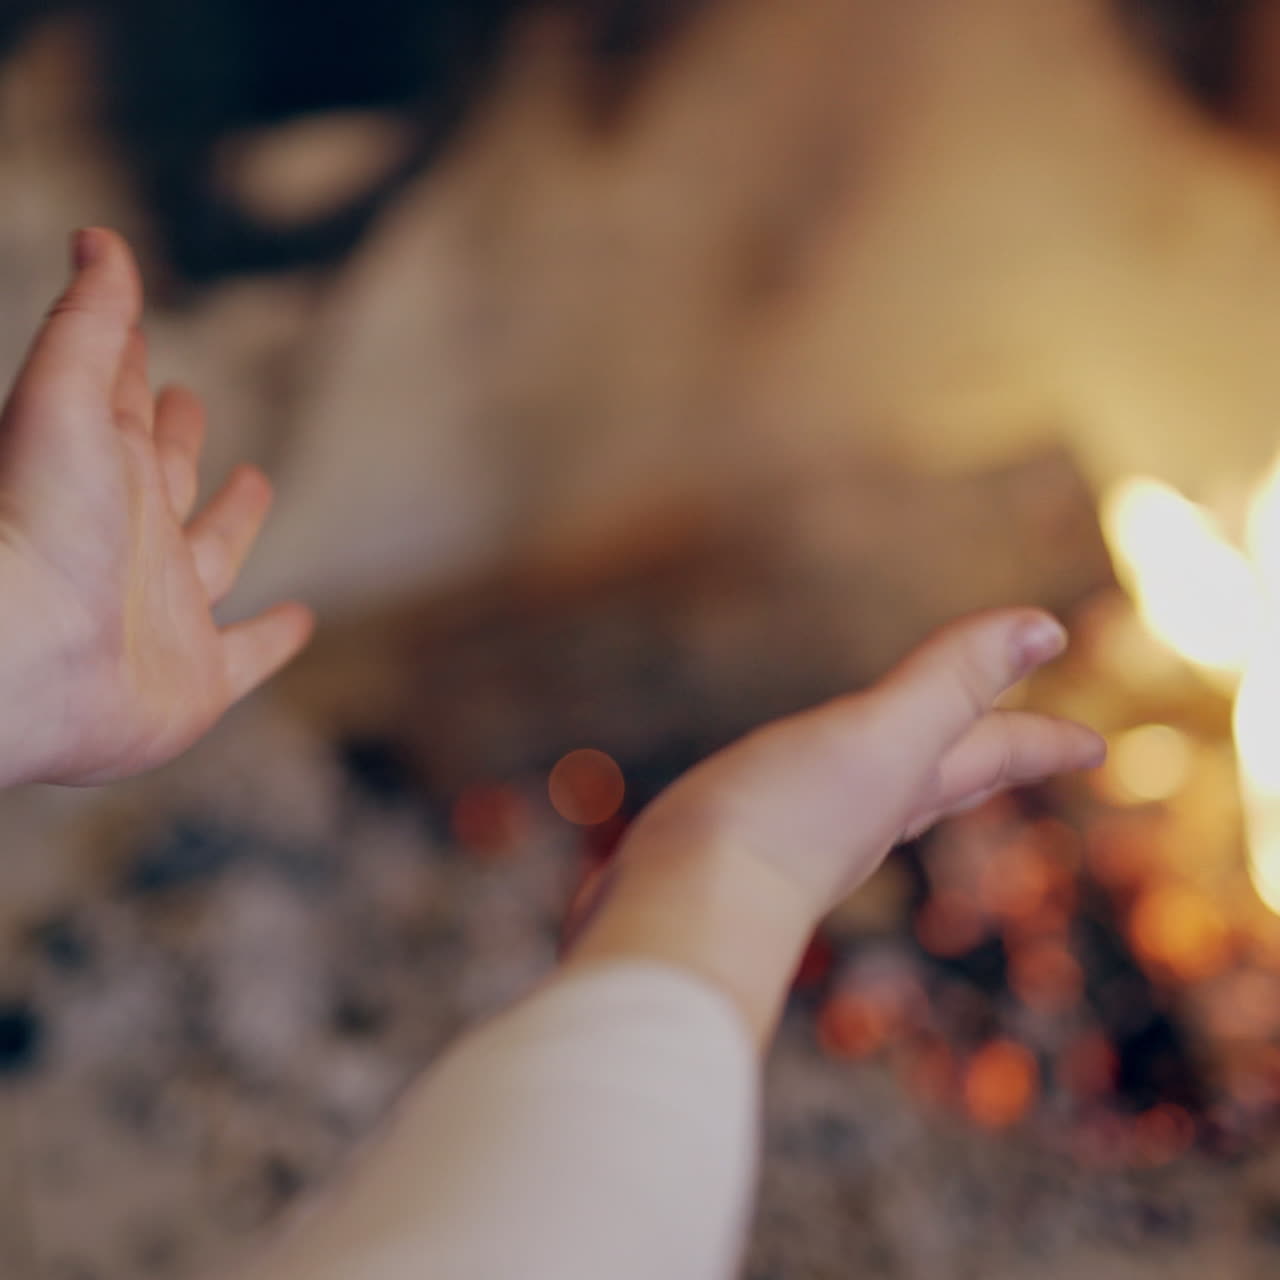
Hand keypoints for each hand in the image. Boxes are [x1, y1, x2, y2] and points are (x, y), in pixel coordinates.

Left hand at [0, 228, 312, 785]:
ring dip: (233, 521)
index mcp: (101, 475)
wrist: (26, 658)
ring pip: (211, 556)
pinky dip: (273, 639)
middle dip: (177, 437)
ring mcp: (167, 610)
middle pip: (164, 478)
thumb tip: (100, 238)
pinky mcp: (198, 678)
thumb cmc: (34, 526)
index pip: (118, 406)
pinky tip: (299, 621)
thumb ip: (86, 325)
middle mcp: (133, 541)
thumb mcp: (62, 400)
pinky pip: (246, 654)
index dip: (126, 363)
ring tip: (255, 484)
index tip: (135, 333)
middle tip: (188, 400)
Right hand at [570, 608, 1104, 1040]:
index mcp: (904, 787)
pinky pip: (800, 811)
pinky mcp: (739, 849)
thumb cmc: (789, 819)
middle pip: (945, 782)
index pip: (992, 756)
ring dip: (906, 778)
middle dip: (984, 759)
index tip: (1096, 746)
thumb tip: (1048, 627)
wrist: (687, 910)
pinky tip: (794, 796)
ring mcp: (801, 839)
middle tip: (1019, 751)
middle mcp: (864, 818)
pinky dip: (819, 793)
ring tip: (914, 766)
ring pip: (875, 800)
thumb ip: (951, 681)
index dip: (1043, 741)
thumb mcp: (883, 735)